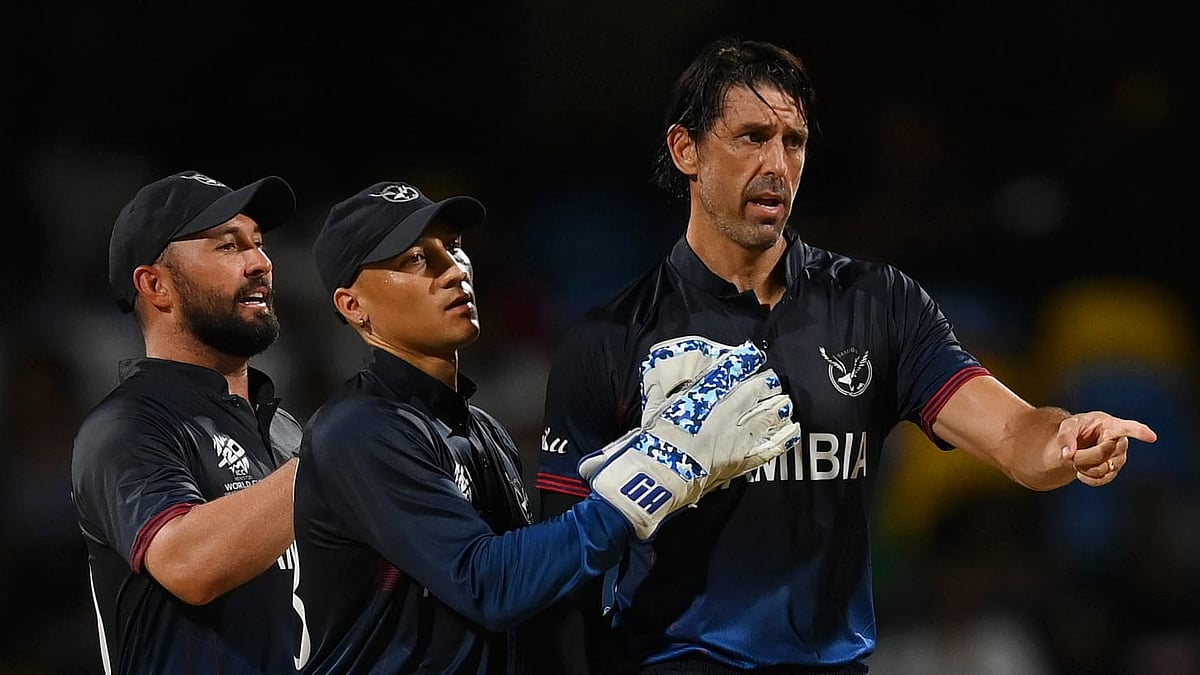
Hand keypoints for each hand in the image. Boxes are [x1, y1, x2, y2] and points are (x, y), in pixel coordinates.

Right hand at [581, 340, 800, 539]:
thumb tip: (660, 381)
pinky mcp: (742, 461)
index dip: (744, 362)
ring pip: (767, 418)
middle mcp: (725, 415)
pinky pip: (771, 448)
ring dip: (778, 407)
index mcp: (703, 398)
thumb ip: (661, 394)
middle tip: (772, 381)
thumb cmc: (653, 442)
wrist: (659, 476)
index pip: (729, 373)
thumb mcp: (655, 411)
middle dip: (766, 385)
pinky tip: (794, 429)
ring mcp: (737, 439)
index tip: (753, 354)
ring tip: (784, 402)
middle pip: (754, 394)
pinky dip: (785, 438)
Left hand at [1059, 411, 1156, 486]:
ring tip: (1077, 458)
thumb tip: (1068, 455)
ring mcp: (1119, 458)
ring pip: (1102, 469)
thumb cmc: (1076, 429)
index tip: (1152, 437)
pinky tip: (1081, 472)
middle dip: (1083, 455)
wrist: (1078, 444)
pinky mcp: (1113, 471)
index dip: (1140, 432)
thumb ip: (1065, 437)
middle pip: (1104, 453)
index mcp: (1111, 425)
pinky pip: (1101, 479)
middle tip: (1071, 452)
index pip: (1128, 428)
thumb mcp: (1067, 427)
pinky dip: (1087, 477)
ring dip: (1083, 466)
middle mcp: (1120, 442)